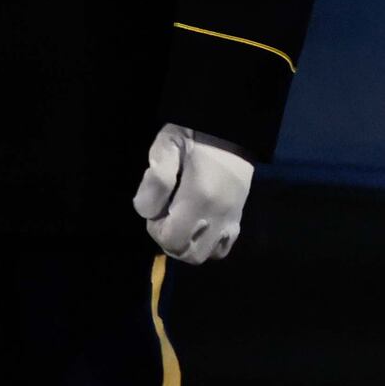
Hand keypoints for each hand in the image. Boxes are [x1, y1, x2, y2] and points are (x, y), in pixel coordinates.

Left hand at [135, 124, 252, 263]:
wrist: (230, 130)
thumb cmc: (194, 135)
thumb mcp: (167, 146)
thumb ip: (156, 179)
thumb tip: (147, 211)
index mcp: (198, 197)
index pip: (171, 238)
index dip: (155, 229)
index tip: (155, 208)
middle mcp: (217, 214)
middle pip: (188, 253)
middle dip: (169, 240)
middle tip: (164, 216)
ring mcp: (230, 218)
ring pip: (205, 255)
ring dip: (186, 245)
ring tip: (179, 222)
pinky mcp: (237, 218)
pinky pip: (222, 247)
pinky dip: (207, 244)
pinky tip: (196, 226)